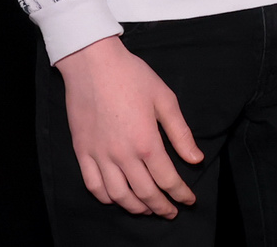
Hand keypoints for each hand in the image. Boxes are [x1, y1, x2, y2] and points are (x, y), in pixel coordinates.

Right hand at [55, 35, 202, 217]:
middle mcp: (122, 155)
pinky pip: (92, 185)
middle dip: (161, 206)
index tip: (189, 200)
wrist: (93, 65)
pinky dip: (106, 198)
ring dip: (135, 207)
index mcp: (146, 142)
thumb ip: (180, 133)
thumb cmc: (133, 78)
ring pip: (118, 195)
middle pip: (144, 192)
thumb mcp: (165, 100)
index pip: (167, 179)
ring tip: (148, 209)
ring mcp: (99, 155)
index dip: (180, 193)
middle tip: (171, 212)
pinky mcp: (81, 152)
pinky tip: (117, 198)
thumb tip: (195, 159)